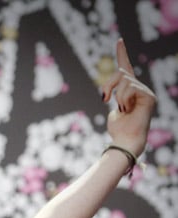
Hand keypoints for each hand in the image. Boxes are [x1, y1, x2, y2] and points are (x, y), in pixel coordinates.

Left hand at [101, 38, 155, 156]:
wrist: (125, 140)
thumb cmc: (118, 129)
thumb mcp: (113, 109)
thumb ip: (115, 96)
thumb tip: (111, 91)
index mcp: (130, 91)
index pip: (126, 69)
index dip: (122, 54)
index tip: (119, 40)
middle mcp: (140, 89)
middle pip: (122, 72)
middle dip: (109, 84)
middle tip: (104, 99)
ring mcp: (146, 92)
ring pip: (125, 80)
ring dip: (116, 95)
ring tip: (121, 109)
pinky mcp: (149, 96)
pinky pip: (130, 88)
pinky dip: (123, 99)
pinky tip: (127, 109)